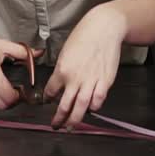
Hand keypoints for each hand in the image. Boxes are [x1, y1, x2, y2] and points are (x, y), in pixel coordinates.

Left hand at [44, 4, 125, 129]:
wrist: (104, 28)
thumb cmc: (84, 36)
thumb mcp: (66, 51)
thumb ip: (62, 69)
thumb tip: (60, 82)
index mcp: (62, 70)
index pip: (51, 91)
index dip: (48, 98)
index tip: (48, 102)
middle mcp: (75, 79)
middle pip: (65, 105)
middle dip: (59, 118)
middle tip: (55, 125)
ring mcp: (91, 81)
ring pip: (81, 108)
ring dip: (74, 120)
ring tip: (71, 127)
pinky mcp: (105, 81)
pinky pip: (98, 100)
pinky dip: (93, 107)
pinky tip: (90, 109)